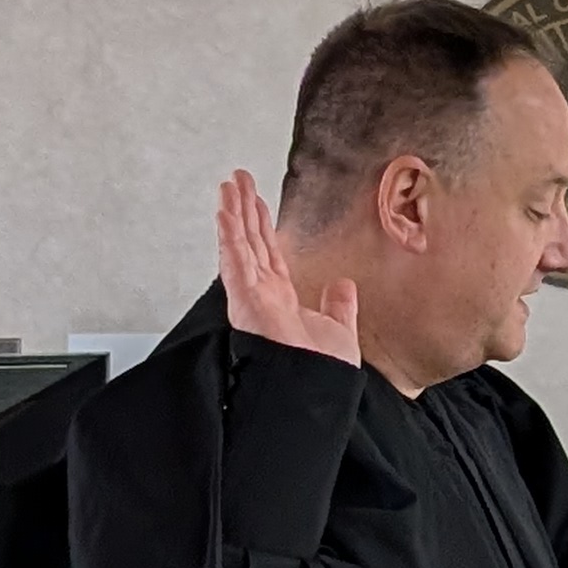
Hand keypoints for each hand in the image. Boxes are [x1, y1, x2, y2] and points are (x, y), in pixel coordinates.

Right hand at [215, 171, 359, 365]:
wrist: (316, 388)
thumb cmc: (322, 370)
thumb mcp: (339, 329)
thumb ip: (339, 306)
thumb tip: (342, 285)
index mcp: (282, 297)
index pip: (268, 251)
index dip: (261, 224)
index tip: (255, 200)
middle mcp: (262, 293)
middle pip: (250, 241)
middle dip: (243, 209)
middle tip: (236, 179)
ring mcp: (251, 295)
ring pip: (239, 245)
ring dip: (233, 213)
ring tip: (228, 185)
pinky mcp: (245, 300)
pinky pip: (235, 262)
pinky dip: (229, 236)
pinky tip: (225, 212)